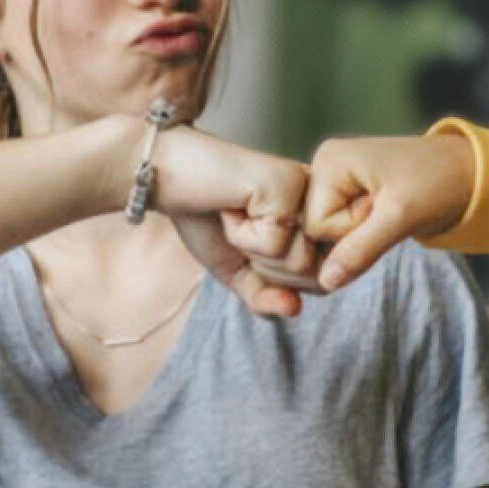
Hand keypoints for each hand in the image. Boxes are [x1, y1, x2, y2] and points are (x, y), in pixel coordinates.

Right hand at [148, 125, 311, 315]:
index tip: (250, 244)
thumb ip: (266, 298)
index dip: (276, 280)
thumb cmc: (204, 218)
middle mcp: (323, 202)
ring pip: (299, 262)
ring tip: (236, 215)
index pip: (322, 282)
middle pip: (315, 276)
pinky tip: (230, 206)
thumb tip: (294, 310)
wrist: (165, 177)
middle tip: (239, 229)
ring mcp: (310, 191)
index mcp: (319, 220)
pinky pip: (275, 243)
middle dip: (265, 267)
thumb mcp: (238, 271)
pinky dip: (241, 234)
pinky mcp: (289, 184)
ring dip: (252, 249)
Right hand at [305, 134, 475, 291]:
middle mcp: (324, 167)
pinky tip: (384, 220)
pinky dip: (363, 236)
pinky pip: (341, 232)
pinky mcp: (349, 197)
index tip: (383, 213)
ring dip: (360, 238)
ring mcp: (336, 182)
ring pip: (328, 236)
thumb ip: (360, 250)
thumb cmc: (439, 183)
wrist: (471, 172)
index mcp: (329, 161)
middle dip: (352, 237)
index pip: (314, 225)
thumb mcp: (401, 217)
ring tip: (389, 214)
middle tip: (388, 214)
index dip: (349, 234)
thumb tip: (324, 282)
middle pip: (315, 231)